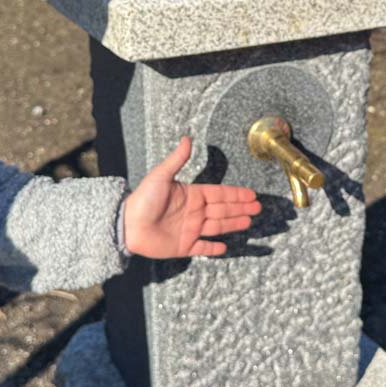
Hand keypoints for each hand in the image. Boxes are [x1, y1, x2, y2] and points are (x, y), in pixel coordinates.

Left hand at [123, 136, 261, 257]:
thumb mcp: (161, 176)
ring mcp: (190, 230)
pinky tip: (225, 247)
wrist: (127, 225)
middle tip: (258, 208)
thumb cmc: (142, 199)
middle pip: (223, 210)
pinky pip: (203, 248)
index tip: (252, 194)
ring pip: (218, 227)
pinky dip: (213, 248)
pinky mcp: (184, 246)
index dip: (236, 194)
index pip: (219, 194)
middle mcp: (194, 213)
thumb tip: (187, 138)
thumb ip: (177, 159)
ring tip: (249, 221)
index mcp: (192, 196)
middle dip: (241, 208)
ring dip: (233, 224)